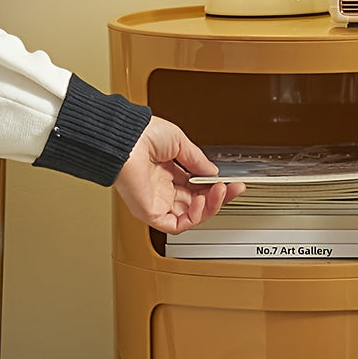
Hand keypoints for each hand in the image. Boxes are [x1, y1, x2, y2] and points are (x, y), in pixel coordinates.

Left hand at [114, 117, 244, 233]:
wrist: (125, 138)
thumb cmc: (141, 134)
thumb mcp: (179, 142)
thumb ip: (197, 160)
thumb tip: (212, 172)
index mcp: (166, 172)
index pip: (196, 188)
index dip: (215, 187)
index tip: (231, 182)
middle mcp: (161, 189)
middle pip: (196, 204)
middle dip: (218, 198)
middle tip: (232, 189)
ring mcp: (156, 201)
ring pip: (189, 216)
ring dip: (209, 207)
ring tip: (220, 193)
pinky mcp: (149, 212)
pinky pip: (176, 224)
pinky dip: (193, 217)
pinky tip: (201, 202)